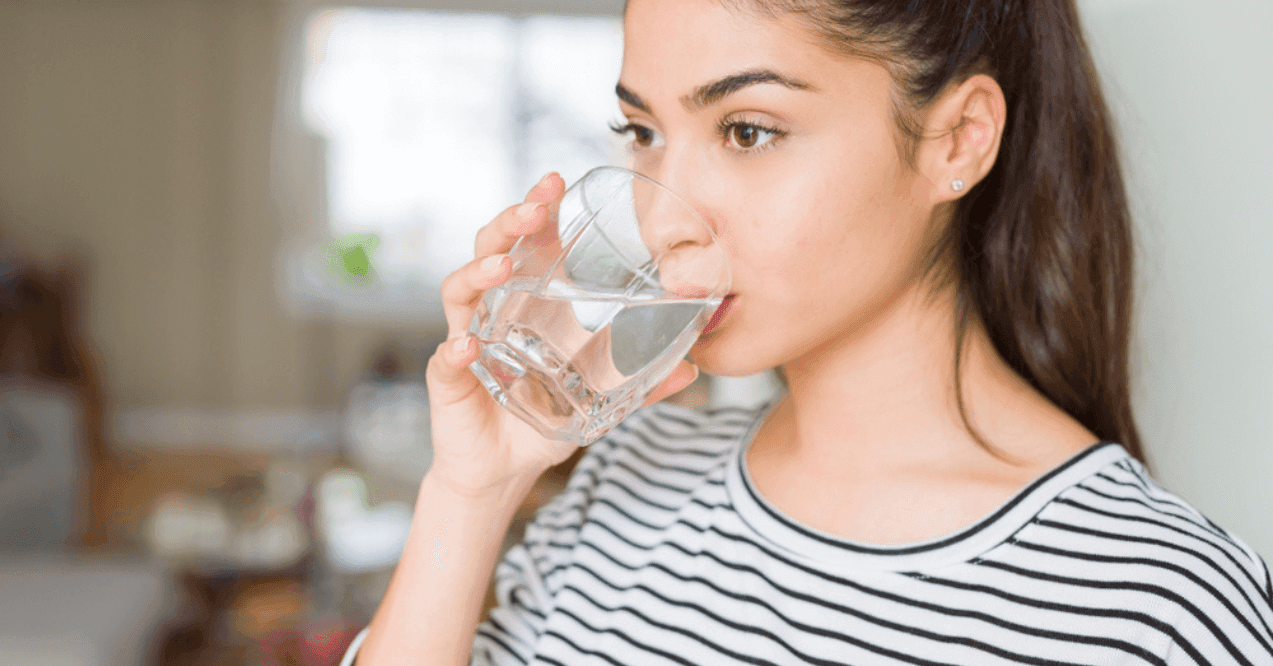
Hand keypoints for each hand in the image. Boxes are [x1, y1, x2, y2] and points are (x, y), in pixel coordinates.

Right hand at [424, 173, 700, 496]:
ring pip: (459, 292)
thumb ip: (642, 384)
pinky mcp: (449, 381)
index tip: (556, 183)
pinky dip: (453, 352)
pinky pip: (445, 360)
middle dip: (510, 224)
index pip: (527, 245)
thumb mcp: (600, 401)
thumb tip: (693, 368)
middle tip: (535, 207)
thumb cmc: (541, 421)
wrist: (502, 472)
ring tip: (503, 267)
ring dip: (479, 273)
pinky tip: (467, 348)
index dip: (537, 211)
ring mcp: (466, 341)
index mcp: (524, 304)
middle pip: (490, 251)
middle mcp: (490, 313)